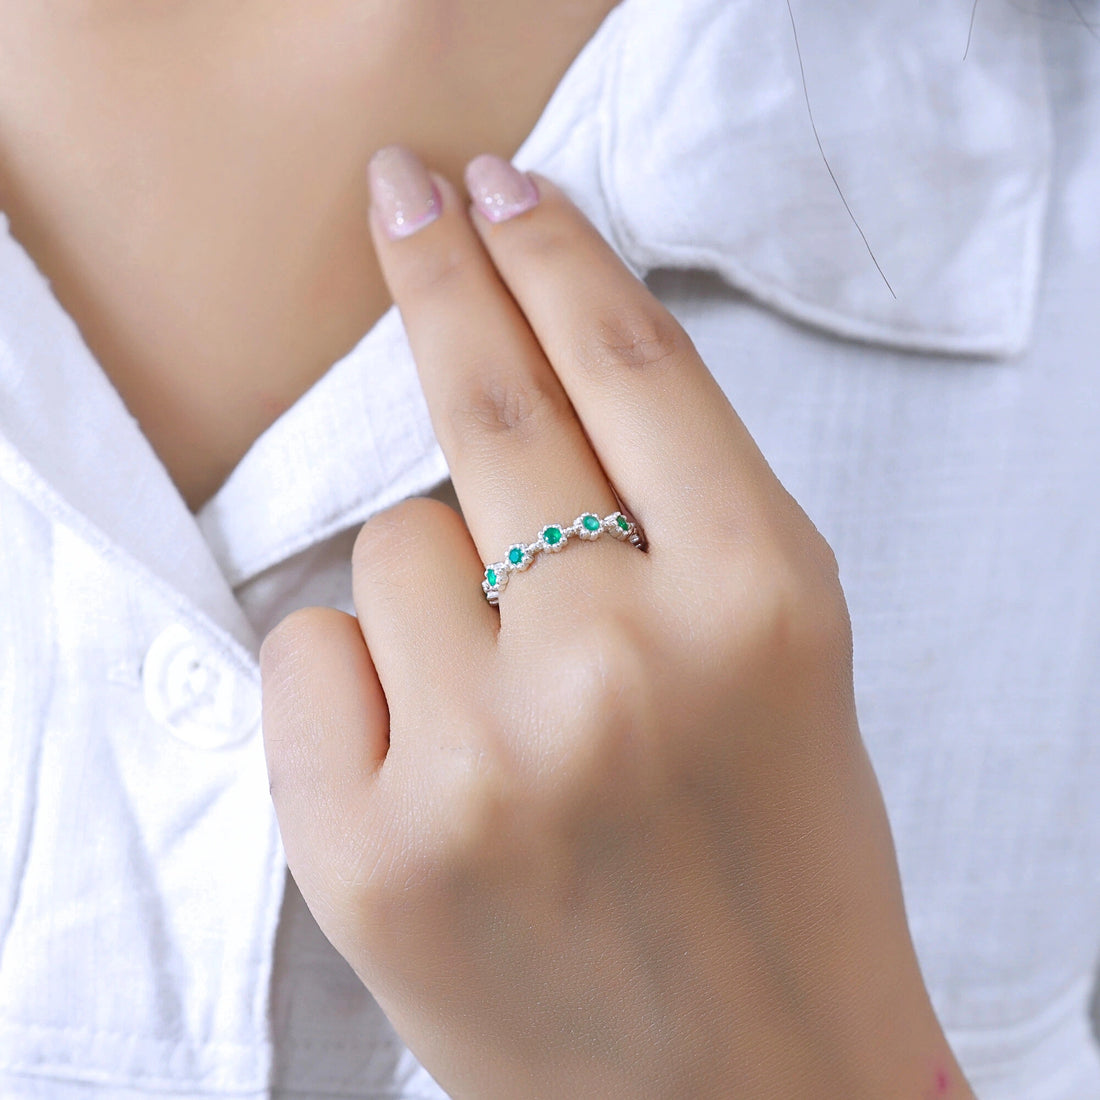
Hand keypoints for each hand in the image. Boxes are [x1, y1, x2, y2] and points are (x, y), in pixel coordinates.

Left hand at [259, 146, 971, 1099]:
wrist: (746, 1089)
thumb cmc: (776, 860)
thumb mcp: (781, 656)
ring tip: (511, 705)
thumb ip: (680, 508)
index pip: (628, 367)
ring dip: (435, 587)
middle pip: (488, 411)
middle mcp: (625, 665)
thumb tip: (535, 361)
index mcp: (763, 605)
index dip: (552, 252)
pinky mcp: (370, 850)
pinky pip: (313, 651)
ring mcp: (487, 759)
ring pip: (393, 545)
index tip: (493, 183)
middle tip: (408, 196)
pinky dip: (358, 675)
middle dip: (443, 281)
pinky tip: (435, 760)